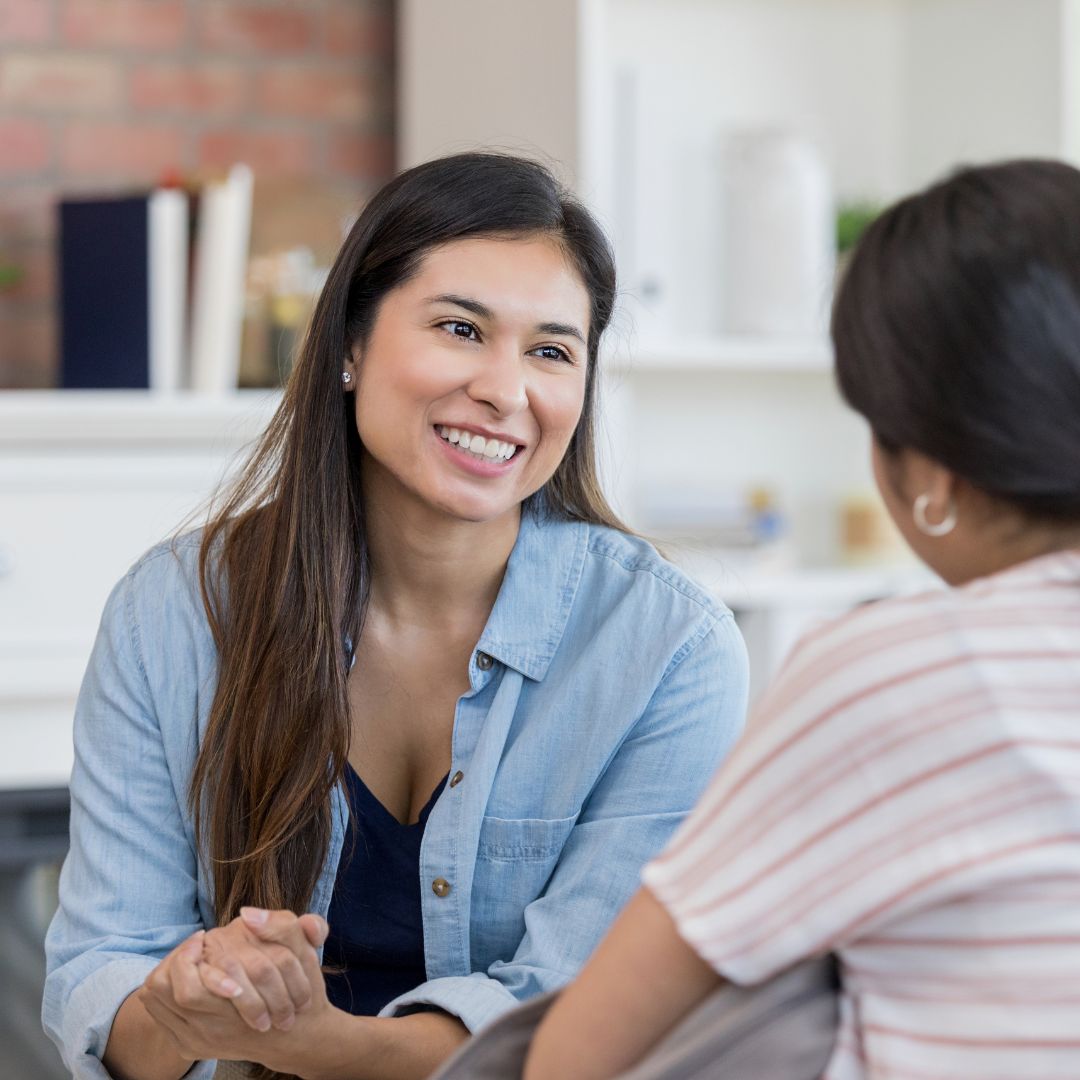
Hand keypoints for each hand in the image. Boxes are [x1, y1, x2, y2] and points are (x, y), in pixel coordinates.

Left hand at [140, 914, 338, 1073]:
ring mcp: (198, 1039)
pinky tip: (187, 978)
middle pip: (168, 992)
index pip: (186, 983)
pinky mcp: (191, 1046)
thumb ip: (282, 927)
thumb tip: (247, 914)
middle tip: (194, 946)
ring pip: (160, 1003)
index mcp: (236, 1002)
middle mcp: (211, 1027)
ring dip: (168, 976)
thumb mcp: (304, 953)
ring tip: (189, 960)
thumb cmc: (302, 992)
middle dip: (176, 962)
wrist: (299, 1037)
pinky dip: (165, 995)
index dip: (188, 952)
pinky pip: (161, 1018)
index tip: (204, 936)